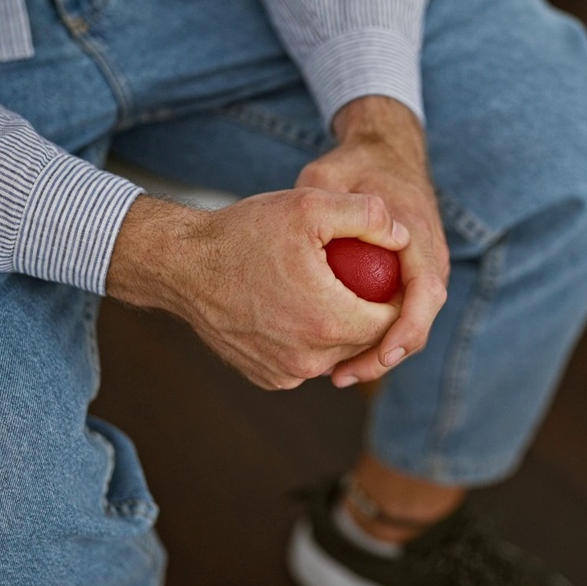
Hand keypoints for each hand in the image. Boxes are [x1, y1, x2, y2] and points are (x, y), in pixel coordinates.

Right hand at [106, 189, 410, 389]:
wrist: (182, 267)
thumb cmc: (244, 233)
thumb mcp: (309, 206)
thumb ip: (366, 215)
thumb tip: (404, 234)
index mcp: (330, 322)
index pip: (392, 320)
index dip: (397, 295)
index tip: (387, 272)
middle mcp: (311, 360)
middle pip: (367, 341)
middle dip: (372, 313)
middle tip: (365, 280)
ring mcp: (288, 375)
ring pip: (339, 354)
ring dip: (343, 328)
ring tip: (335, 292)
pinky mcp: (269, 379)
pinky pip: (308, 363)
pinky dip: (312, 341)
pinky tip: (303, 310)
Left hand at [298, 96, 448, 386]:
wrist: (388, 153)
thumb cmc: (358, 163)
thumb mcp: (332, 173)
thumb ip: (326, 199)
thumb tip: (321, 230)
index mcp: (420, 238)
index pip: (425, 295)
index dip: (405, 330)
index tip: (380, 354)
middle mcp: (430, 260)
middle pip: (418, 323)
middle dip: (384, 356)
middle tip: (341, 376)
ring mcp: (423, 272)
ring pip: (409, 326)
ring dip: (377, 353)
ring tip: (336, 374)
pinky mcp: (409, 279)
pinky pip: (398, 316)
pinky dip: (374, 337)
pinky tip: (338, 353)